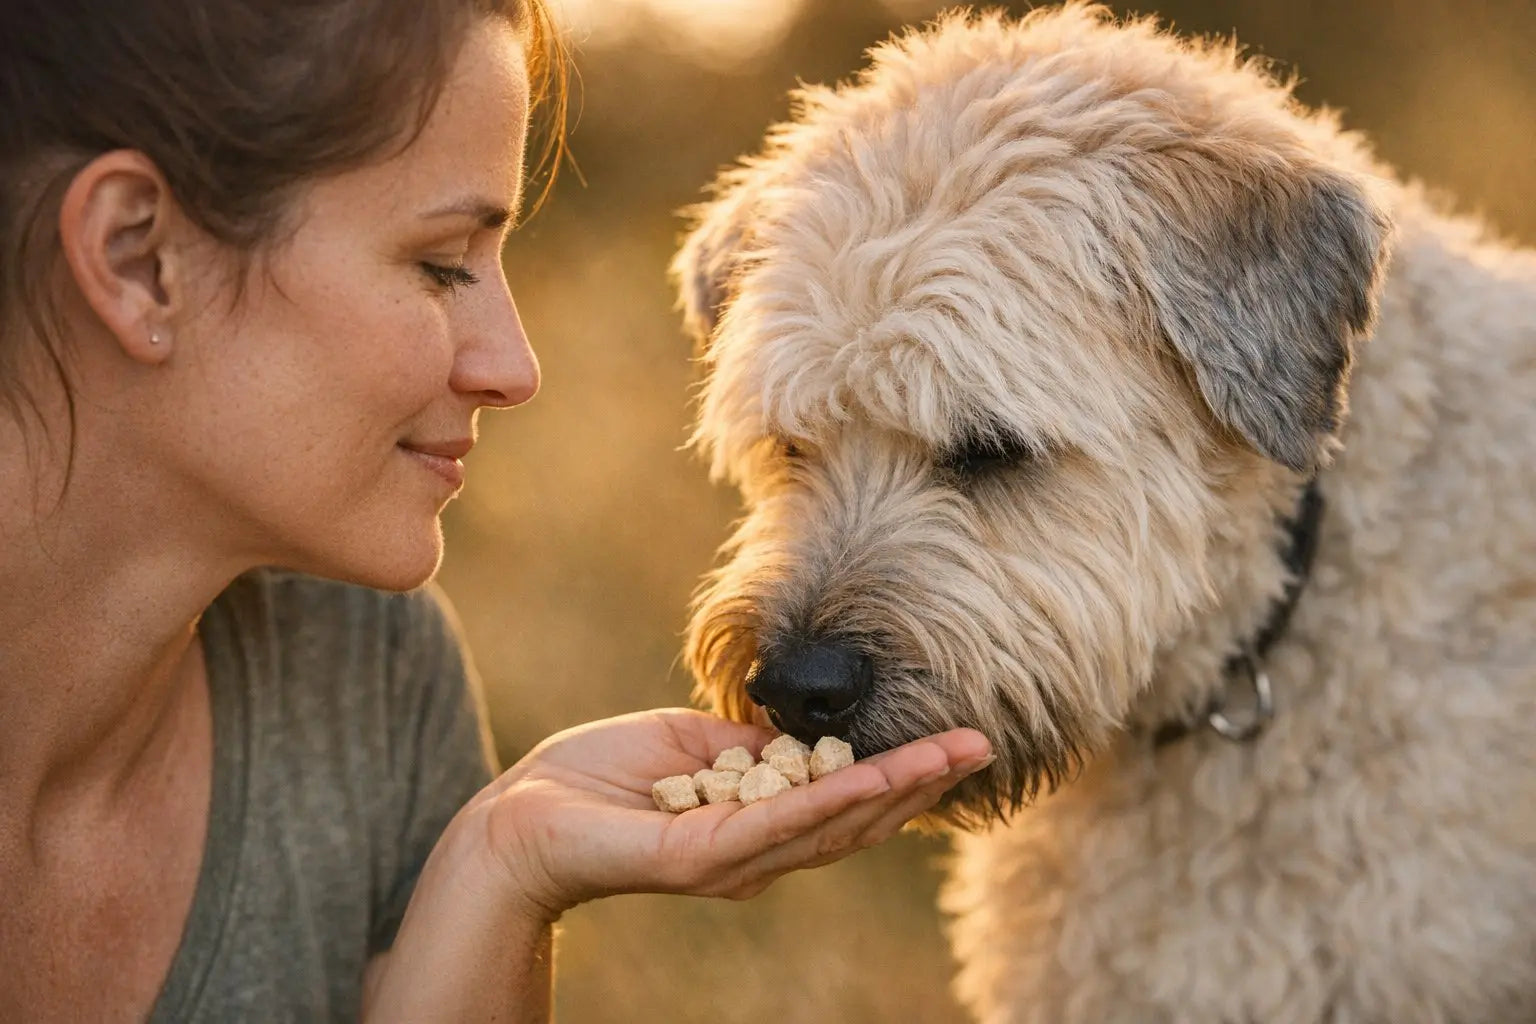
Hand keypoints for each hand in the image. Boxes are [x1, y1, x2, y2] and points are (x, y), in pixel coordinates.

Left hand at [453, 709, 991, 920]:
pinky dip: (828, 800)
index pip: (843, 799)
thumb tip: (797, 734)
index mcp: (758, 821)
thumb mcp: (691, 748)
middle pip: (855, 816)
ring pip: (830, 823)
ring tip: (951, 755)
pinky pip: (774, 826)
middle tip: (981, 744)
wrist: (522, 817)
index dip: (899, 772)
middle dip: (920, 780)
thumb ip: (749, 747)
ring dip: (895, 788)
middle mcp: (757, 851)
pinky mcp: (699, 857)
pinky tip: (873, 778)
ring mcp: (733, 859)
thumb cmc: (600, 778)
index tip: (952, 741)